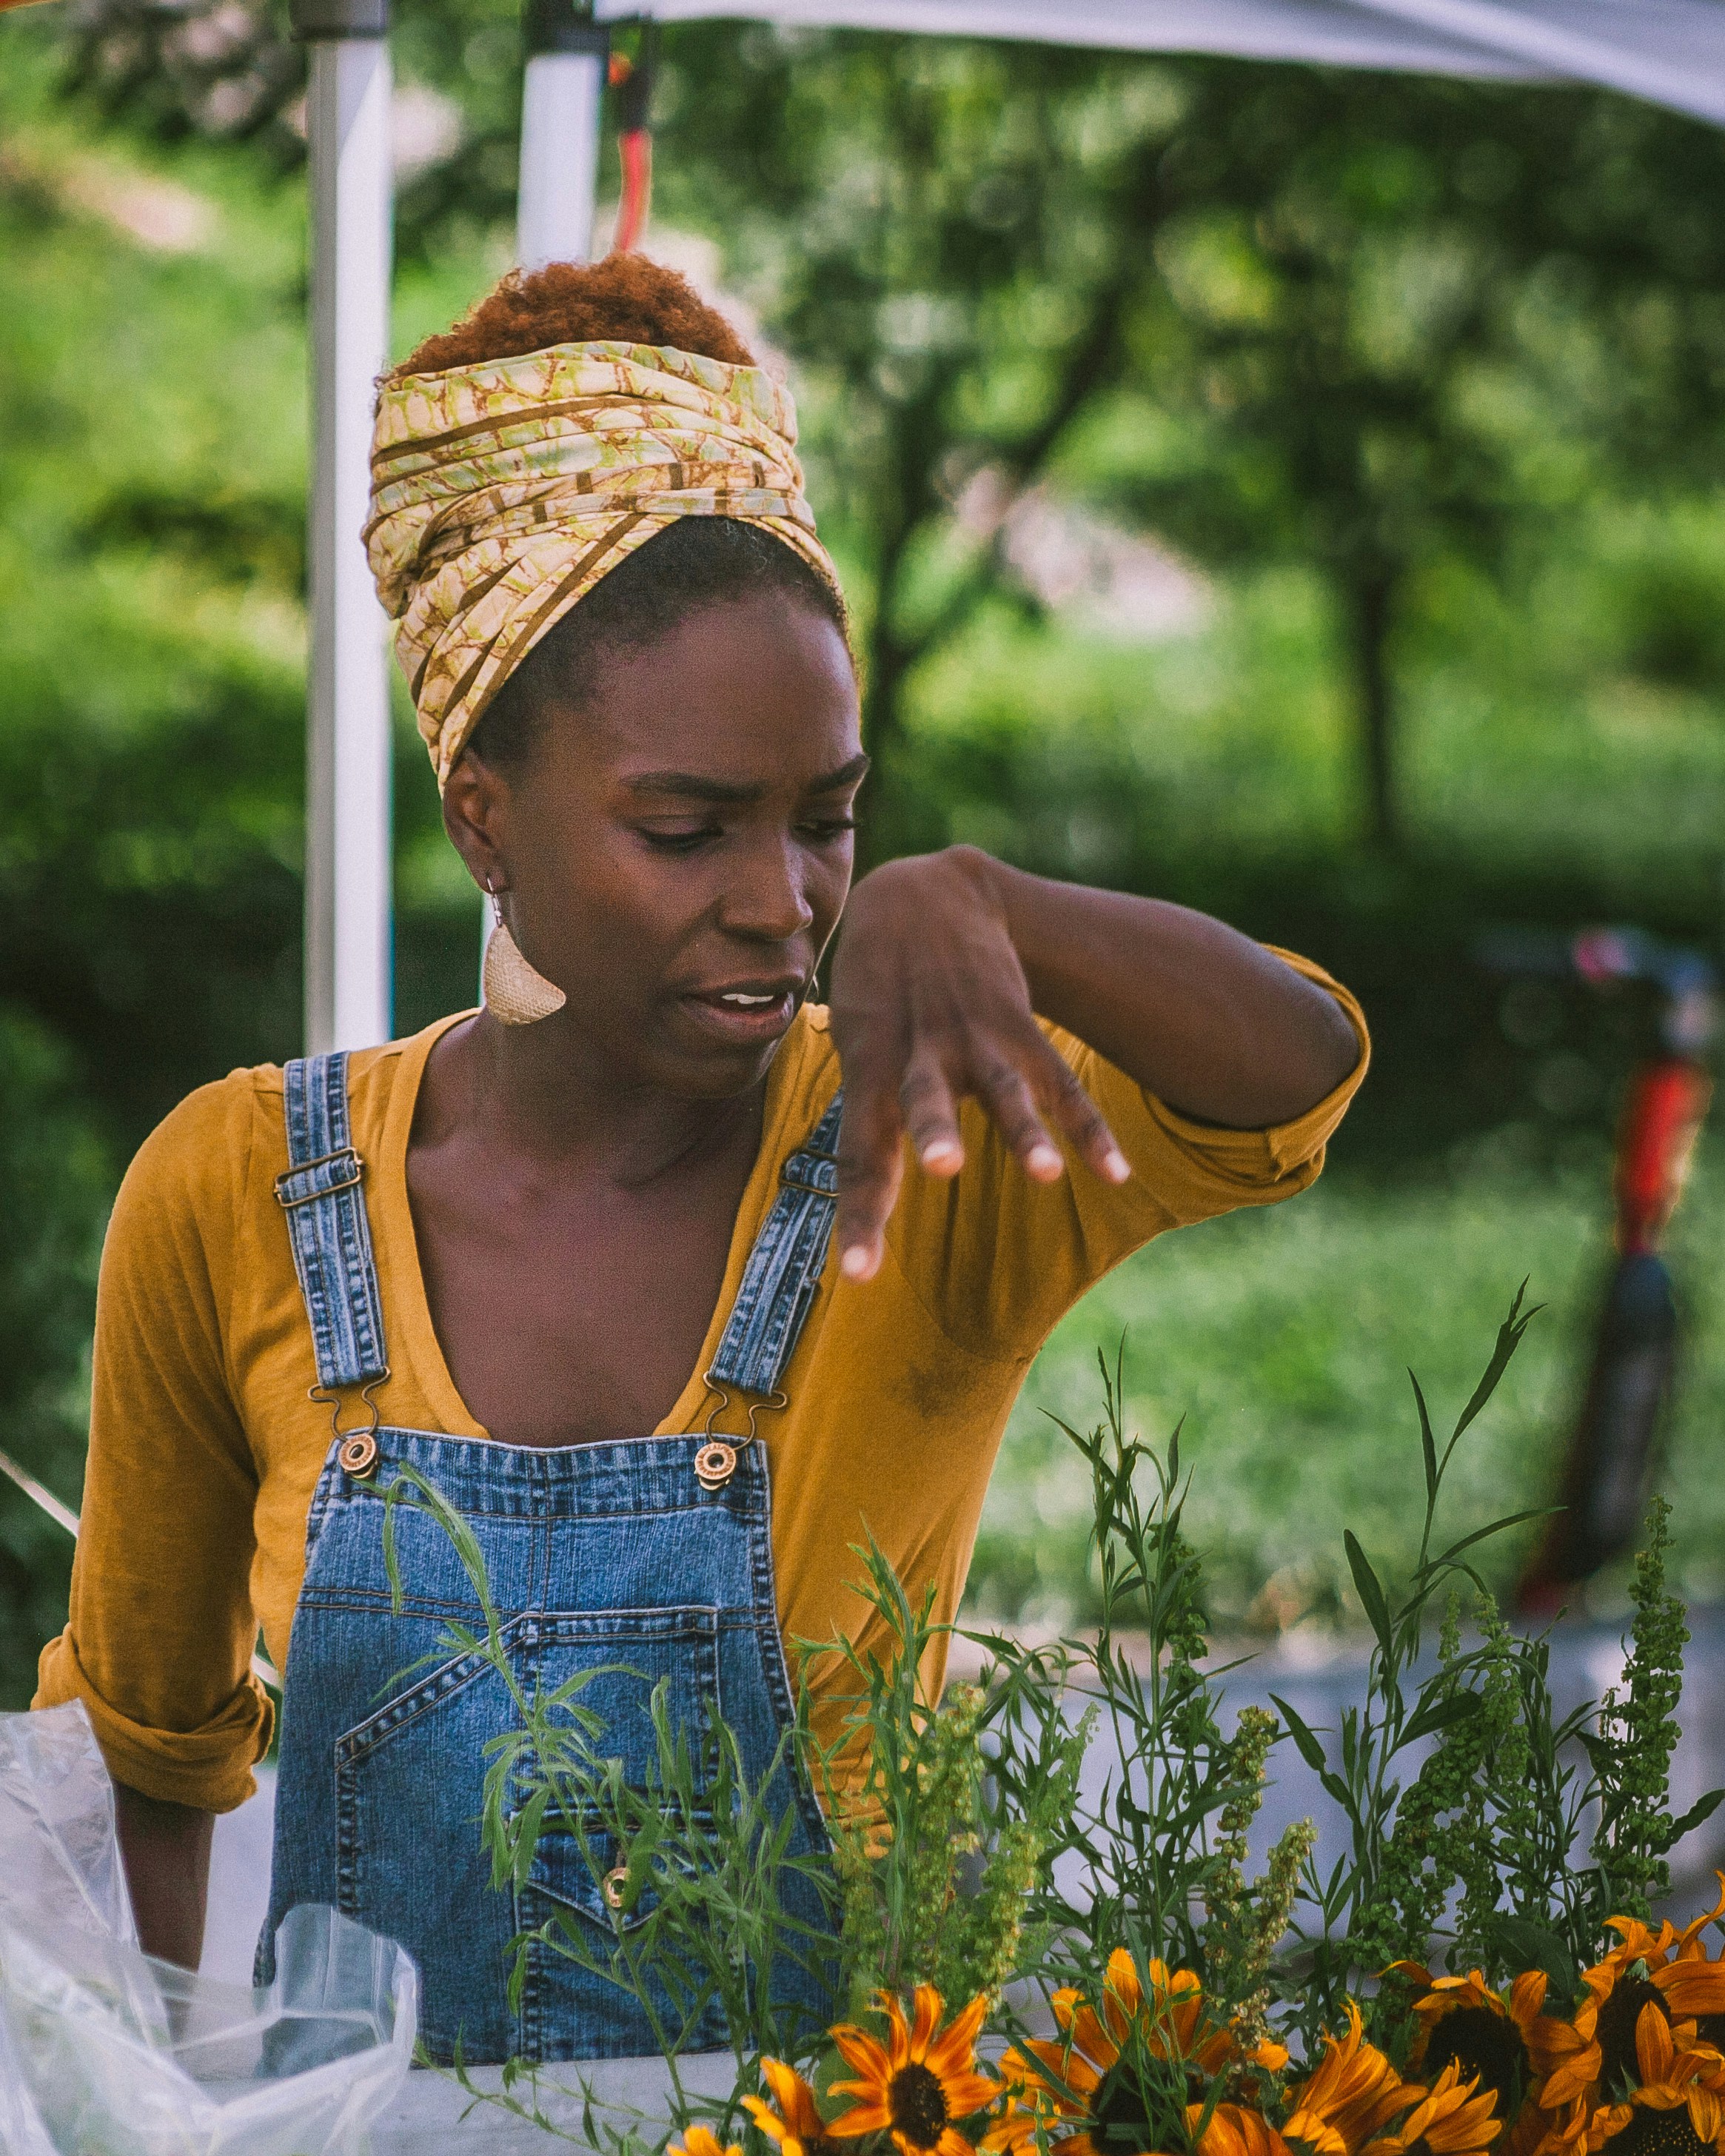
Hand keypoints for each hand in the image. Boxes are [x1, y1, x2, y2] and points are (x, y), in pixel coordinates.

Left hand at [826, 847, 1129, 1281]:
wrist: (920, 894)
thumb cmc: (877, 990)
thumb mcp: (854, 1042)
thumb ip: (867, 1113)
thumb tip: (866, 1189)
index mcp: (867, 1066)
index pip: (859, 1151)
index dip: (860, 1213)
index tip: (859, 1273)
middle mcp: (918, 1050)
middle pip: (924, 1099)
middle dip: (935, 1132)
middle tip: (943, 1167)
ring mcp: (972, 1035)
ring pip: (1000, 1085)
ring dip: (1023, 1128)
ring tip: (1046, 1173)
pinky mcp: (1017, 1024)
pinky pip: (1059, 1082)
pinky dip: (1087, 1127)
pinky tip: (1114, 1175)